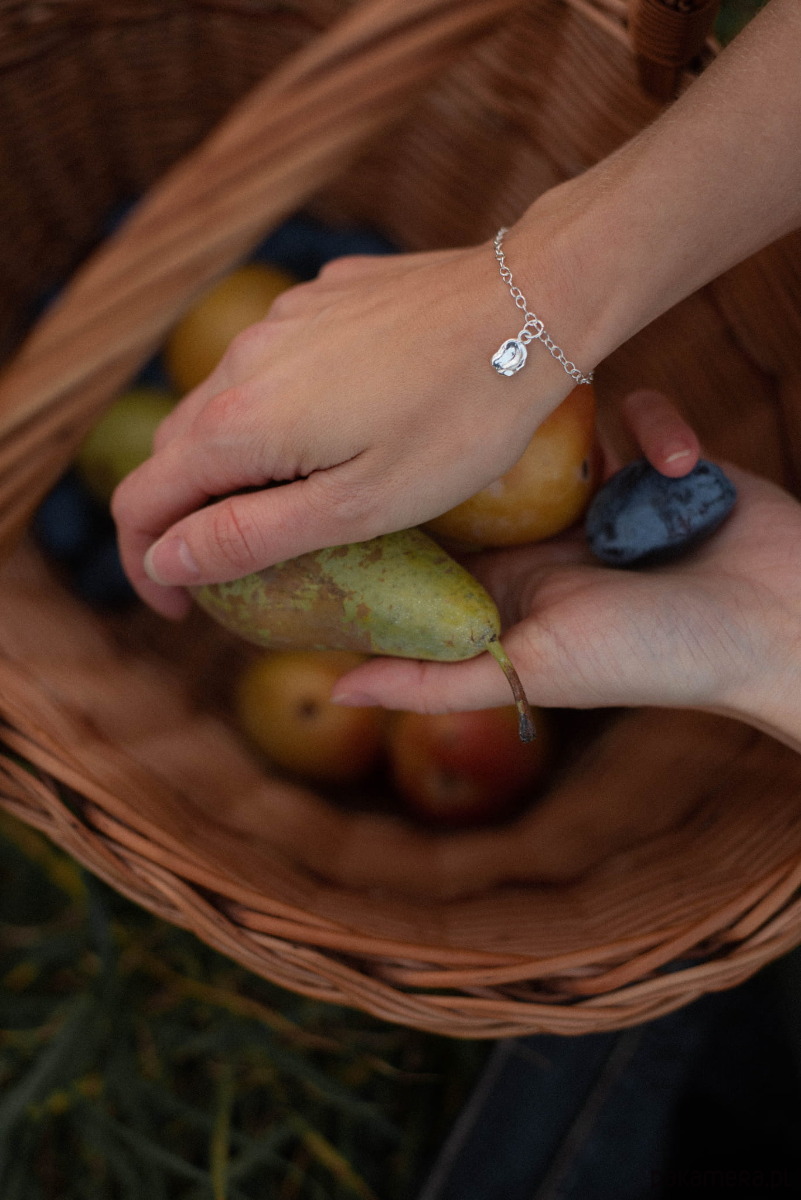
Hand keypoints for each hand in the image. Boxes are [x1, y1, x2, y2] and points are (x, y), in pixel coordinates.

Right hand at [112, 240, 589, 618]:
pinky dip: (278, 411)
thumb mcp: (358, 506)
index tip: (183, 608)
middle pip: (175, 453)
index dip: (148, 565)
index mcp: (238, 423)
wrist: (530, 303)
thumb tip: (167, 559)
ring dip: (234, 463)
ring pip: (224, 405)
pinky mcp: (319, 301)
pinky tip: (338, 429)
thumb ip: (252, 535)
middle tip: (237, 570)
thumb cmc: (458, 419)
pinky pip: (274, 365)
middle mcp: (240, 361)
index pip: (142, 502)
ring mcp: (279, 322)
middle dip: (187, 518)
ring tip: (290, 503)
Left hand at [331, 395, 800, 748]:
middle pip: (485, 470)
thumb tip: (335, 690)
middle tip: (440, 389)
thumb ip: (436, 680)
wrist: (781, 625)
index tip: (354, 457)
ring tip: (573, 406)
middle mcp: (548, 537)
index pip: (435, 537)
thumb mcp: (533, 670)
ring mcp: (603, 496)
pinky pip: (634, 414)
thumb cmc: (654, 658)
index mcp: (511, 584)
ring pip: (553, 428)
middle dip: (468, 436)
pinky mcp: (658, 460)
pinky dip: (656, 425)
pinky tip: (679, 457)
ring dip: (564, 418)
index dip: (396, 502)